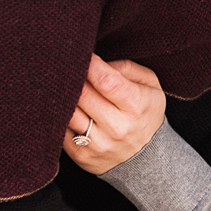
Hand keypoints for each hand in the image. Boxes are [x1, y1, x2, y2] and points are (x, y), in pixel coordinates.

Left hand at [63, 56, 167, 173]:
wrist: (146, 156)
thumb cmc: (145, 111)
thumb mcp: (150, 85)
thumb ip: (126, 68)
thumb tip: (97, 63)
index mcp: (137, 106)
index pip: (106, 81)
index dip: (90, 65)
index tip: (82, 54)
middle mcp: (118, 128)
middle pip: (83, 95)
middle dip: (73, 77)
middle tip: (69, 67)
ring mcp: (99, 144)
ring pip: (68, 113)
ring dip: (63, 97)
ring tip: (63, 86)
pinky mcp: (82, 156)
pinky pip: (61, 129)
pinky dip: (60, 115)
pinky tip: (65, 107)